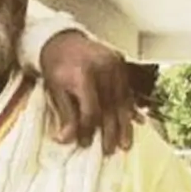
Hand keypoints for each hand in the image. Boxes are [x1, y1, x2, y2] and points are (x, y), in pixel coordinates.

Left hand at [40, 30, 137, 153]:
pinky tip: (135, 123)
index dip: (89, 129)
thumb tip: (66, 139)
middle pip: (109, 107)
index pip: (91, 109)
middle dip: (110, 132)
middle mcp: (103, 69)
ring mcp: (115, 65)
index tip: (86, 143)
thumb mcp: (55, 90)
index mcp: (83, 75)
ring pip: (122, 101)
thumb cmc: (56, 66)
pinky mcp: (121, 64)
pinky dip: (130, 109)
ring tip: (125, 145)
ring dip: (125, 125)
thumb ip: (65, 114)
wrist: (62, 40)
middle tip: (109, 151)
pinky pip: (128, 90)